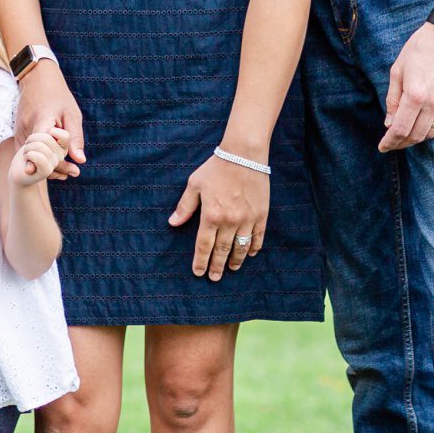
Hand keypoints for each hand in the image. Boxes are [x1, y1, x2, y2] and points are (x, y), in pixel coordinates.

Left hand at [10, 127, 70, 187]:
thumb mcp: (36, 139)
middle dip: (31, 140)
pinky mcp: (46, 171)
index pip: (65, 135)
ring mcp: (54, 164)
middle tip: (29, 149)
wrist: (17, 172)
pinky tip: (27, 161)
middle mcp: (61, 155)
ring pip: (40, 146)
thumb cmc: (27, 152)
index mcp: (61, 147)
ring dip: (27, 148)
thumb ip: (44, 132)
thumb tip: (55, 143)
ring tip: (27, 155)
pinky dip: (28, 155)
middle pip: (47, 137)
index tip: (39, 138)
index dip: (51, 132)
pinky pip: (38, 157)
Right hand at [16, 60, 84, 178]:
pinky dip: (39, 159)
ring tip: (66, 173)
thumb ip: (75, 137)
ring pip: (31, 156)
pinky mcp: (18, 133)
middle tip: (74, 173)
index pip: (44, 148)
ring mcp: (20, 131)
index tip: (64, 173)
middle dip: (55, 168)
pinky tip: (52, 163)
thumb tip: (80, 160)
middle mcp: (27, 128)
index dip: (52, 163)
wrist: (36, 79)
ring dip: (46, 165)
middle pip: (38, 156)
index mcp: (41, 120)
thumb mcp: (72, 114)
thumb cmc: (58, 95)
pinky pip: (27, 152)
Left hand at [169, 150, 269, 281]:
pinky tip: (250, 254)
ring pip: (241, 247)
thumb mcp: (195, 185)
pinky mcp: (261, 215)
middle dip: (217, 266)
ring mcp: (247, 219)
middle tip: (214, 278)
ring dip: (235, 260)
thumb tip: (172, 223)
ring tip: (231, 269)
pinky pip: (257, 237)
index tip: (198, 272)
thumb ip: (185, 206)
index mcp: (211, 215)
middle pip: (222, 250)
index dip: (200, 261)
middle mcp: (229, 221)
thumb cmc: (216, 168)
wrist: (243, 155)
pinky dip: (253, 247)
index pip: (204, 245)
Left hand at [380, 22, 433, 151]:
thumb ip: (393, 99)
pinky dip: (431, 131)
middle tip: (390, 145)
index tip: (382, 147)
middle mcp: (433, 103)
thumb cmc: (418, 49)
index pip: (400, 129)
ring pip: (431, 134)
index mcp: (415, 95)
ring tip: (404, 137)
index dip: (390, 142)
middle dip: (401, 144)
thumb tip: (389, 123)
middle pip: (416, 136)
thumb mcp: (397, 71)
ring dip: (416, 139)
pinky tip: (421, 126)